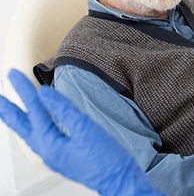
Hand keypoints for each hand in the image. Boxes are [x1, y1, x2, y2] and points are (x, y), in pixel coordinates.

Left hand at [0, 69, 164, 195]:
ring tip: (8, 109)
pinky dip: (31, 128)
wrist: (119, 180)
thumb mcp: (85, 128)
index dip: (23, 90)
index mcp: (49, 143)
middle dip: (8, 109)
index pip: (33, 109)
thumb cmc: (106, 158)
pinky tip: (36, 125)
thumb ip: (63, 109)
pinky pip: (38, 139)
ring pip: (27, 134)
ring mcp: (52, 155)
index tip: (14, 75)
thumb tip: (45, 94)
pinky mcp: (61, 157)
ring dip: (17, 119)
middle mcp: (46, 151)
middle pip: (21, 126)